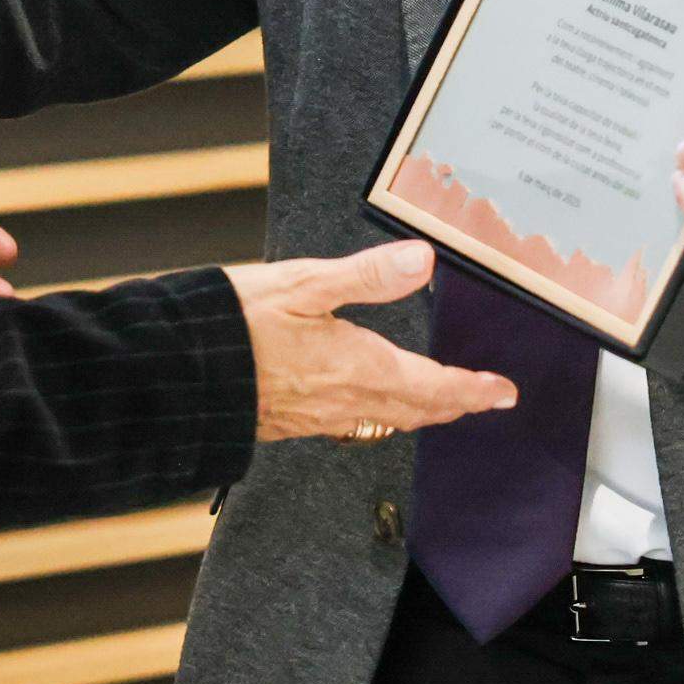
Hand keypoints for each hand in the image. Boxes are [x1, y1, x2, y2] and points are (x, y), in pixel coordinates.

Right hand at [231, 243, 517, 441]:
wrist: (179, 375)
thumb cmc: (235, 326)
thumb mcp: (304, 284)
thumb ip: (367, 275)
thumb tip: (422, 261)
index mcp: (360, 366)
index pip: (435, 386)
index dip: (474, 391)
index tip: (504, 393)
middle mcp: (347, 400)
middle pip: (417, 410)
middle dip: (455, 404)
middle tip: (484, 400)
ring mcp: (319, 416)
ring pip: (387, 419)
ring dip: (421, 412)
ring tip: (439, 403)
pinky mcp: (292, 422)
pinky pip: (354, 423)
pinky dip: (380, 413)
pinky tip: (371, 402)